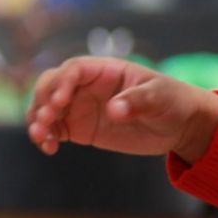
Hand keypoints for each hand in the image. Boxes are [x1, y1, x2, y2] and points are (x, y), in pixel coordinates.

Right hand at [26, 56, 217, 162]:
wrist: (180, 125)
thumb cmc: (173, 101)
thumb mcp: (161, 97)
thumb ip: (138, 101)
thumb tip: (114, 109)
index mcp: (107, 70)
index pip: (75, 69)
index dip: (62, 82)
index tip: (60, 101)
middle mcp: (88, 85)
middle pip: (52, 84)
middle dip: (43, 100)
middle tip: (46, 120)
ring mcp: (81, 106)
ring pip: (46, 107)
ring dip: (38, 119)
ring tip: (42, 137)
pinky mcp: (79, 127)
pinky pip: (53, 129)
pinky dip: (45, 136)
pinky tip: (49, 148)